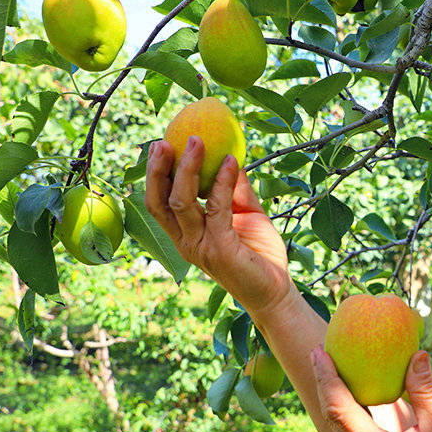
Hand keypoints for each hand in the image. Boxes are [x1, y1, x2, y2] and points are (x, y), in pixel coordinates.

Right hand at [145, 137, 292, 313]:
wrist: (276, 290)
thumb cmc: (260, 253)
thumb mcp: (247, 214)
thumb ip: (235, 189)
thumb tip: (230, 156)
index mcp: (186, 234)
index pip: (158, 203)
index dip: (154, 175)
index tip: (160, 145)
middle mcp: (186, 242)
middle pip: (158, 202)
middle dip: (157, 170)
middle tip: (163, 141)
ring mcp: (200, 246)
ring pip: (181, 202)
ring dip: (188, 168)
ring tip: (197, 142)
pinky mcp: (220, 249)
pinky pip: (217, 208)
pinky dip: (222, 182)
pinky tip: (232, 162)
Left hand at [310, 347, 431, 431]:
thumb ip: (425, 389)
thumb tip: (416, 353)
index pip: (341, 412)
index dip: (328, 379)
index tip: (320, 352)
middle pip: (333, 417)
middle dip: (325, 382)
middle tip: (321, 349)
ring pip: (340, 423)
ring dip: (334, 393)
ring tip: (331, 361)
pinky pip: (353, 427)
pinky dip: (349, 403)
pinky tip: (354, 383)